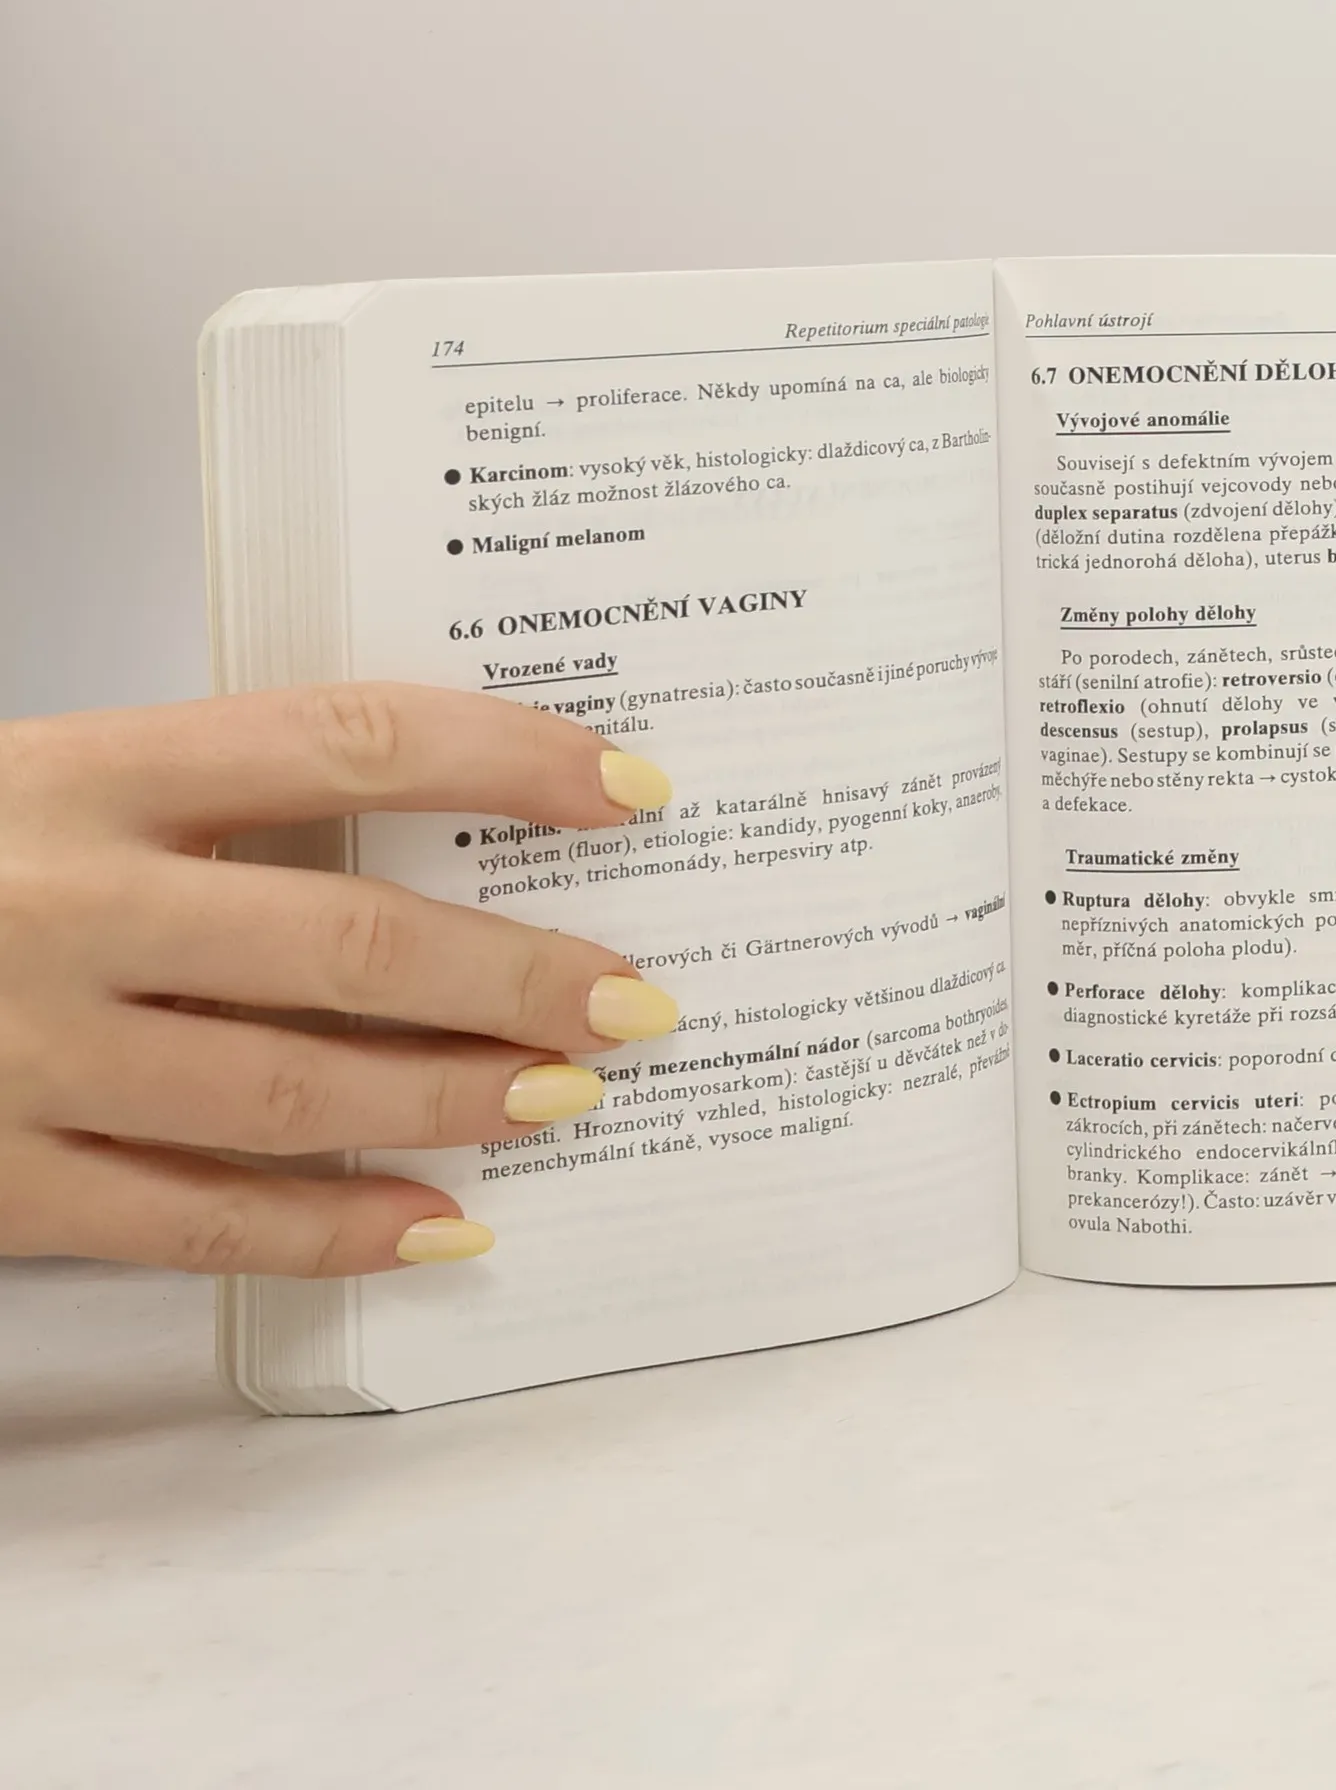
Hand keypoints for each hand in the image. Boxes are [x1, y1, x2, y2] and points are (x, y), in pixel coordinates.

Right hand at [0, 685, 676, 1276]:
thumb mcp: (54, 782)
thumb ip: (213, 801)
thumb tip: (439, 839)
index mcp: (82, 771)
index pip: (345, 742)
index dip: (504, 760)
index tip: (626, 789)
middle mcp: (58, 904)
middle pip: (342, 941)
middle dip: (514, 975)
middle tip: (635, 998)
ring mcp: (21, 1054)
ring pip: (285, 1094)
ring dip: (450, 1100)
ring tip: (566, 1094)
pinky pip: (193, 1224)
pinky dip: (331, 1232)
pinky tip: (441, 1223)